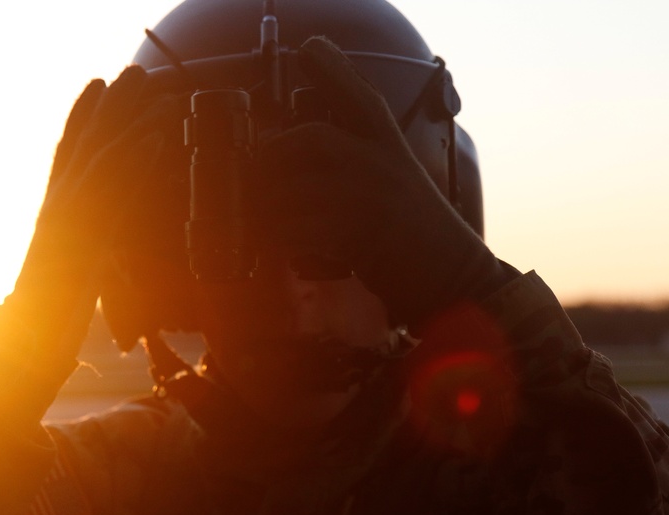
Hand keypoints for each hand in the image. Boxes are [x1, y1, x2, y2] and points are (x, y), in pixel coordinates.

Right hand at [15, 66, 176, 299]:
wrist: (25, 348)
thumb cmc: (43, 322)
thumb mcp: (64, 275)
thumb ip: (77, 249)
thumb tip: (93, 243)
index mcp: (51, 214)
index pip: (65, 154)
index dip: (80, 117)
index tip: (95, 86)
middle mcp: (57, 208)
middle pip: (85, 144)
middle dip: (109, 106)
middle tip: (132, 73)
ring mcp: (70, 220)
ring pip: (103, 157)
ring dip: (130, 120)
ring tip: (154, 91)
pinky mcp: (88, 237)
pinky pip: (119, 190)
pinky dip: (138, 160)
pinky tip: (158, 136)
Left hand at [257, 37, 512, 332]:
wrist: (453, 278)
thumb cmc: (417, 234)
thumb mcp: (397, 183)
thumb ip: (360, 163)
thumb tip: (301, 158)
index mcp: (391, 147)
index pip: (361, 97)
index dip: (334, 69)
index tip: (310, 48)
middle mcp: (382, 163)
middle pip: (310, 138)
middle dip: (270, 156)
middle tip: (248, 176)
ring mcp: (371, 198)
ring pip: (295, 189)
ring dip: (263, 206)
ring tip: (250, 217)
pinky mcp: (360, 236)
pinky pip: (300, 231)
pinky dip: (278, 240)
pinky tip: (272, 244)